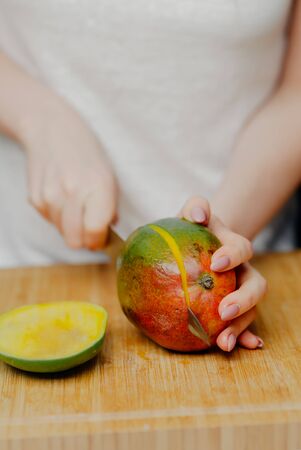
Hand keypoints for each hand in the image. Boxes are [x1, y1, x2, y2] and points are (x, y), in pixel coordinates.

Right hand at [21, 101, 116, 249]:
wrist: (52, 128)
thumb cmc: (87, 153)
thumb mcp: (108, 175)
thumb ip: (110, 206)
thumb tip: (108, 232)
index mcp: (98, 186)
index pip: (94, 232)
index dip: (98, 240)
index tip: (101, 237)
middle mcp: (73, 191)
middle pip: (75, 240)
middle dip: (84, 239)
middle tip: (89, 226)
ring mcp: (50, 195)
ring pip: (62, 233)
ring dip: (70, 226)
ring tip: (75, 204)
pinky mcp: (35, 198)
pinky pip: (49, 221)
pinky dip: (56, 216)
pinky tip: (61, 197)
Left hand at [179, 196, 266, 351]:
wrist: (198, 240)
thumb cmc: (194, 227)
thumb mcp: (193, 212)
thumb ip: (196, 207)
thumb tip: (198, 216)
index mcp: (234, 247)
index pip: (241, 249)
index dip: (232, 255)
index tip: (215, 264)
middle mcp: (242, 271)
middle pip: (256, 285)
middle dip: (243, 299)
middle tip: (223, 309)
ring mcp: (239, 291)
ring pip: (251, 310)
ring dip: (240, 327)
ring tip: (223, 342)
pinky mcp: (232, 309)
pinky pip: (241, 325)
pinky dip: (241, 337)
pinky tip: (233, 347)